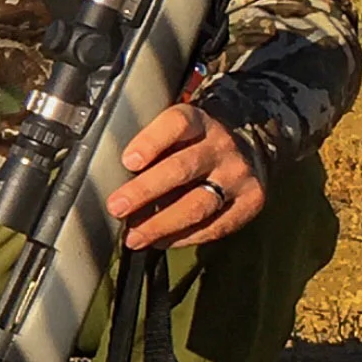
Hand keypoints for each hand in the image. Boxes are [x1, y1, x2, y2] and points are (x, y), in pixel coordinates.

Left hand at [104, 103, 262, 251]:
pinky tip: (161, 240)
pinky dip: (184, 237)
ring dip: (161, 223)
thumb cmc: (193, 142)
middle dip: (145, 191)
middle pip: (182, 168)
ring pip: (198, 203)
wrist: (248, 145)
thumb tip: (109, 178)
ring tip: (134, 236)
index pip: (176, 124)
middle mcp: (221, 145)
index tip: (128, 161)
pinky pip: (216, 226)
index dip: (151, 142)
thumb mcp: (174, 131)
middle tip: (116, 207)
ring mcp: (239, 174)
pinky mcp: (251, 201)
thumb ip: (150, 147)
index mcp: (198, 120)